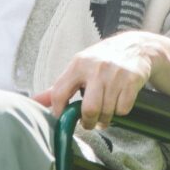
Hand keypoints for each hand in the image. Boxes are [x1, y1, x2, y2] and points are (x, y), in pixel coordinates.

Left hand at [33, 32, 155, 130]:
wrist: (135, 46)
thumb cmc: (101, 61)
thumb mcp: (78, 68)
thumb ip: (58, 87)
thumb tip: (34, 101)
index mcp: (78, 64)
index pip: (60, 93)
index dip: (59, 111)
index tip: (63, 117)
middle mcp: (95, 68)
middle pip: (89, 109)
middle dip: (88, 122)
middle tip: (89, 122)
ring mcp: (115, 74)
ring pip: (107, 111)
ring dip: (105, 119)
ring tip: (105, 114)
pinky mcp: (132, 79)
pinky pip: (123, 109)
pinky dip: (120, 112)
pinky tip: (118, 103)